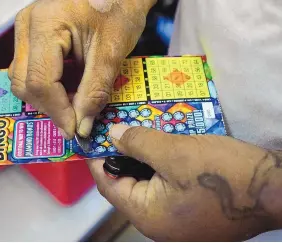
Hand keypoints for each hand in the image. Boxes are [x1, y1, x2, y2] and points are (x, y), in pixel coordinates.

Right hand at [8, 0, 155, 138]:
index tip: (75, 130)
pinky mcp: (30, 36)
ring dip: (46, 98)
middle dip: (50, 107)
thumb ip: (94, 91)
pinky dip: (47, 87)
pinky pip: (29, 70)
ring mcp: (25, 30)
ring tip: (74, 102)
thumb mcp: (112, 52)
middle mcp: (26, 26)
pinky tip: (67, 88)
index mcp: (45, 24)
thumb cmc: (118, 10)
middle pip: (24, 83)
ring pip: (22, 79)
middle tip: (77, 118)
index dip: (57, 111)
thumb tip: (81, 127)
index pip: (40, 81)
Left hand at [88, 124, 281, 240]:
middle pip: (126, 184)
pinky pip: (165, 185)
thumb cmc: (222, 173)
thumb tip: (112, 135)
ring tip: (137, 130)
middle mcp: (156, 221)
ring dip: (141, 157)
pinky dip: (159, 165)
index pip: (108, 185)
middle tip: (116, 127)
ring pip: (147, 182)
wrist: (275, 190)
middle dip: (120, 155)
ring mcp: (175, 217)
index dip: (97, 159)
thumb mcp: (175, 152)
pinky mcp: (190, 208)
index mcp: (146, 214)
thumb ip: (138, 143)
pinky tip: (161, 144)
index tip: (92, 136)